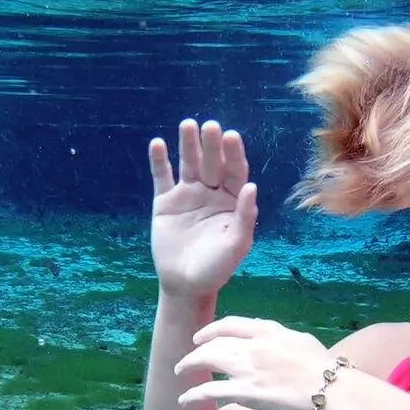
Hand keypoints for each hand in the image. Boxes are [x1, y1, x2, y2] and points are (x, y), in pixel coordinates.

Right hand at [149, 118, 258, 298]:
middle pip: (212, 163)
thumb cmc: (217, 268)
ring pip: (189, 164)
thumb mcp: (236, 245)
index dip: (234, 154)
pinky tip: (157, 144)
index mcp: (232, 201)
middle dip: (211, 145)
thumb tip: (251, 186)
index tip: (231, 136)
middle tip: (210, 126)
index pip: (235, 172)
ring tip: (187, 125)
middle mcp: (211, 193)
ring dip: (187, 145)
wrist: (185, 284)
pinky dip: (159, 161)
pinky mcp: (165, 202)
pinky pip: (162, 177)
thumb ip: (244, 216)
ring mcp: (188, 195)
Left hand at [173, 316, 334, 409]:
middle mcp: (256, 346)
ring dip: (189, 366)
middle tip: (187, 358)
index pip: (232, 324)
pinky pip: (211, 391)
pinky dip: (194, 395)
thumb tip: (270, 342)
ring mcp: (251, 369)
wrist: (335, 391)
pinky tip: (185, 400)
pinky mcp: (248, 393)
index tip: (201, 336)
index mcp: (270, 332)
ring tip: (180, 373)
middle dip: (196, 349)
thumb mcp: (301, 342)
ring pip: (208, 360)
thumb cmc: (325, 370)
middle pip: (215, 342)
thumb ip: (280, 340)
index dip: (212, 330)